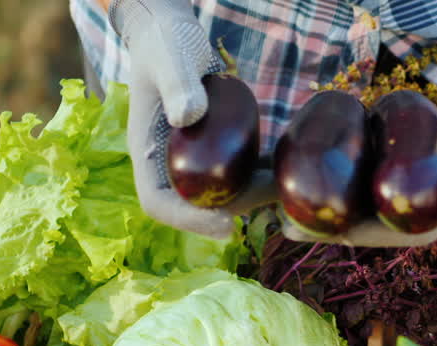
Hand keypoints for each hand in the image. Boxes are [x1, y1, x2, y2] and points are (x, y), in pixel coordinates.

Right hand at [109, 0, 274, 238]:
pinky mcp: (212, 149)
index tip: (226, 222)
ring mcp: (191, 158)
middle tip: (276, 195)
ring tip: (288, 185)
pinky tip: (284, 168)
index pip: (157, 202)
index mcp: (148, 150)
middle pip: (197, 203)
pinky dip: (259, 175)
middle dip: (238, 206)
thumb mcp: (170, 58)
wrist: (174, 33)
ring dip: (254, 194)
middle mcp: (168, 162)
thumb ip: (178, 83)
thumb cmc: (165, 42)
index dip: (188, 220)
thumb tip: (189, 117)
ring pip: (222, 192)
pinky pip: (235, 172)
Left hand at [281, 57, 436, 246]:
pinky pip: (364, 187)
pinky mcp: (406, 180)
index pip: (385, 233)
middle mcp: (422, 214)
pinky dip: (333, 184)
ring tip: (268, 203)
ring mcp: (413, 199)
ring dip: (318, 208)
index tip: (301, 230)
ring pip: (358, 209)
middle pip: (362, 227)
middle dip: (317, 226)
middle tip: (268, 219)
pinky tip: (301, 174)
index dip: (342, 234)